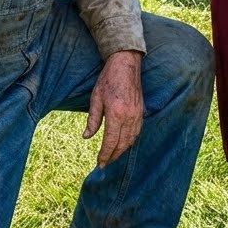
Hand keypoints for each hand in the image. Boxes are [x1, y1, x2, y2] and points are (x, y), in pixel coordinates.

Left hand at [83, 50, 143, 166]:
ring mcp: (137, 115)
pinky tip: (124, 144)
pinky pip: (136, 132)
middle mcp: (129, 117)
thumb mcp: (96, 98)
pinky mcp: (141, 112)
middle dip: (113, 156)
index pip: (111, 142)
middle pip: (122, 144)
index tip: (99, 163)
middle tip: (104, 163)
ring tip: (113, 156)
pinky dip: (130, 141)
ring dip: (122, 151)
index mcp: (116, 114)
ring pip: (131, 140)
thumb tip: (86, 137)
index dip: (105, 155)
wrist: (125, 65)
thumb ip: (92, 119)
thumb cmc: (108, 79)